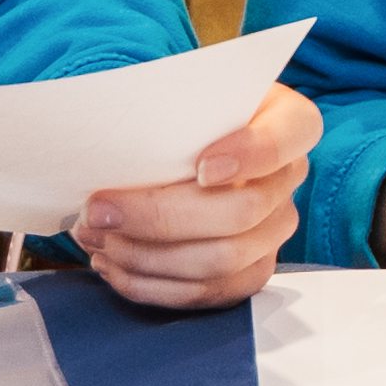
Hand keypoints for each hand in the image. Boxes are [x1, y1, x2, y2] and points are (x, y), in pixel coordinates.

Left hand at [70, 82, 323, 313]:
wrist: (192, 141)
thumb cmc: (189, 113)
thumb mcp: (190, 91)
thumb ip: (172, 105)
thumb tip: (118, 131)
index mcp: (291, 124)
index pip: (283, 141)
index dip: (248, 157)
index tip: (201, 167)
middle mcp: (289, 180)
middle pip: (241, 213)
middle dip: (159, 217)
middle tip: (99, 210)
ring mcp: (273, 232)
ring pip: (219, 262)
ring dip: (145, 255)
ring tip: (94, 236)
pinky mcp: (250, 271)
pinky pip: (205, 293)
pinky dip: (150, 284)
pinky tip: (112, 262)